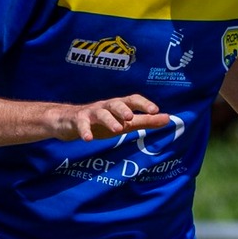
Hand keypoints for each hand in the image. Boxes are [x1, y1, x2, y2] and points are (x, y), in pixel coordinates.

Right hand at [51, 95, 170, 140]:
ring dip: (109, 120)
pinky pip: (81, 124)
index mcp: (119, 106)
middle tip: (131, 117)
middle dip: (124, 109)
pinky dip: (84, 131)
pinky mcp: (77, 121)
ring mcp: (90, 113)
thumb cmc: (102, 122)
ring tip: (117, 130)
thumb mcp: (126, 123)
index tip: (156, 111)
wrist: (68, 121)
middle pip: (115, 104)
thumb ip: (146, 121)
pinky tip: (88, 139)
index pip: (132, 100)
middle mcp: (106, 106)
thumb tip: (169, 118)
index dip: (143, 104)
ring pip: (100, 114)